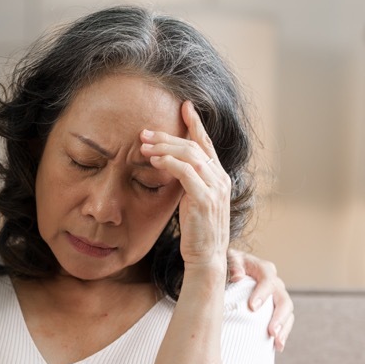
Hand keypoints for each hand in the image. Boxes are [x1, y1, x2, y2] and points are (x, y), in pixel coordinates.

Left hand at [141, 100, 230, 270]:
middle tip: (144, 132)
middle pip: (194, 145)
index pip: (207, 143)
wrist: (206, 257)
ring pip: (190, 155)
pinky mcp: (204, 199)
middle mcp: (220, 178)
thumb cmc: (197, 232)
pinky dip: (169, 163)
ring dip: (164, 147)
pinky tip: (154, 161)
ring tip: (143, 146)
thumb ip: (188, 182)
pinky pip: (186, 172)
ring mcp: (215, 188)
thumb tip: (171, 165)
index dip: (196, 123)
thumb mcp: (193, 201)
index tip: (184, 106)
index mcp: (219, 176)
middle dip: (167, 136)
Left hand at [226, 249, 292, 351]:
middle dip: (279, 316)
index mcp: (264, 270)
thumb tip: (237, 276)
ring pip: (287, 312)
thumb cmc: (228, 266)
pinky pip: (285, 322)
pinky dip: (283, 334)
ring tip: (277, 342)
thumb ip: (234, 265)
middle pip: (283, 299)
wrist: (230, 273)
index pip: (267, 280)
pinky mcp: (275, 311)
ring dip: (284, 328)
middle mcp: (274, 283)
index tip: (253, 307)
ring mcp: (277, 298)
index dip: (262, 293)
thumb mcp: (229, 260)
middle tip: (271, 331)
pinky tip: (278, 347)